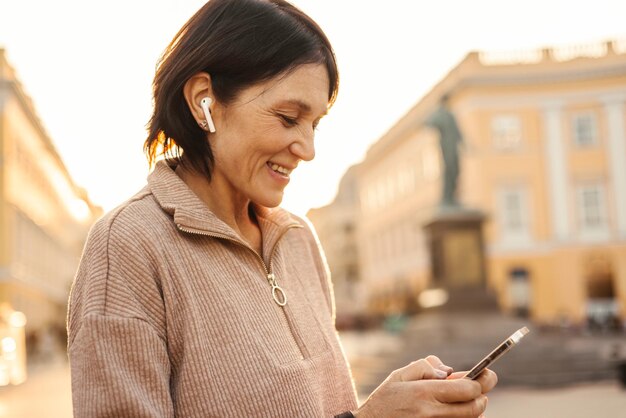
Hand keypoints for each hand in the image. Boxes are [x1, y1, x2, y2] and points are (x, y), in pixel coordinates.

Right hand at [353, 355, 497, 417]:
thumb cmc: (385, 400)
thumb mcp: (399, 375)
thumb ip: (424, 367)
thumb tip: (447, 370)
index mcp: (423, 392)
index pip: (466, 389)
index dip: (481, 381)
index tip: (486, 374)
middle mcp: (431, 412)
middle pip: (474, 408)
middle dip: (483, 396)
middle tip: (483, 389)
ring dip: (475, 409)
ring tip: (470, 399)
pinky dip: (464, 417)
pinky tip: (458, 409)